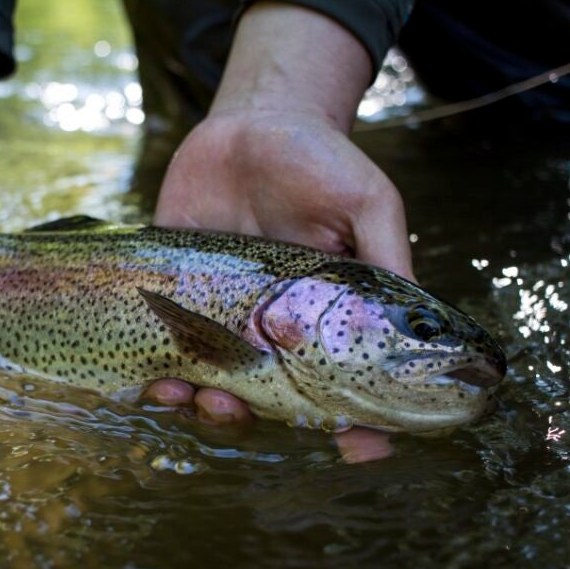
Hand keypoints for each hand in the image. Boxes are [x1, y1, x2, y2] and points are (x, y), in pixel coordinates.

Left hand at [143, 3, 408, 459]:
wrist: (255, 122)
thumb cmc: (322, 163)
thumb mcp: (369, 203)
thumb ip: (386, 258)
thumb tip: (417, 319)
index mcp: (323, 318)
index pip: (342, 382)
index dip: (355, 421)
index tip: (357, 446)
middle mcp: (273, 327)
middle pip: (266, 395)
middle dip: (252, 416)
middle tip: (235, 410)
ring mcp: (221, 313)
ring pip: (211, 380)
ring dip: (197, 403)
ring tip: (185, 397)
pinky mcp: (176, 292)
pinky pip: (165, 343)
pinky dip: (156, 371)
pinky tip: (152, 380)